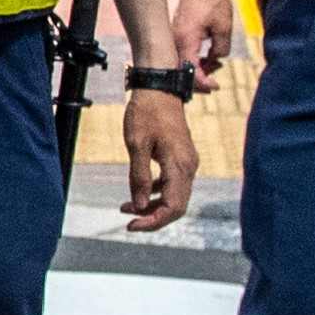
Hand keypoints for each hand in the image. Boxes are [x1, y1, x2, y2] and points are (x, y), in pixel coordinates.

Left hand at [120, 85, 200, 232]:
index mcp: (179, 165)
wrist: (159, 88)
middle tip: (128, 221)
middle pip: (176, 206)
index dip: (153, 221)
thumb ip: (138, 177)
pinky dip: (155, 192)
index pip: (173, 207)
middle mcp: (188, 167)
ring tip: (126, 208)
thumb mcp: (136, 144)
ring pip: (174, 196)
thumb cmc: (146, 112)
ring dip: (151, 206)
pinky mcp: (181, 158)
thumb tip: (138, 206)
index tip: (131, 226)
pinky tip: (137, 192)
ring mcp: (187, 162)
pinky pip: (172, 184)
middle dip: (152, 217)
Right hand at [170, 0, 239, 83]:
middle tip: (216, 80)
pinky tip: (208, 56)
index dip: (202, 83)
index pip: (189, 71)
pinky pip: (181, 51)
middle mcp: (175, 39)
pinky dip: (193, 58)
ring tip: (216, 64)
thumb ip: (220, 49)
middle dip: (198, 78)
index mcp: (185, 40)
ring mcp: (174, 34)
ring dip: (197, 68)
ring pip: (181, 61)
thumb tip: (215, 60)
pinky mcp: (177, 30)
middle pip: (181, 69)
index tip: (216, 86)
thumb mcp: (224, 28)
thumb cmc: (213, 0)